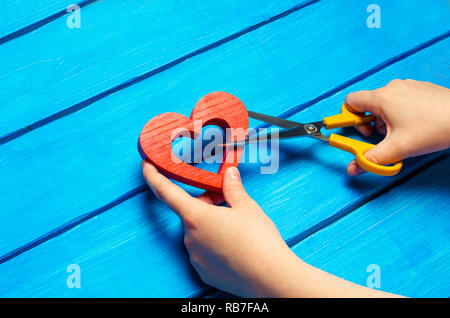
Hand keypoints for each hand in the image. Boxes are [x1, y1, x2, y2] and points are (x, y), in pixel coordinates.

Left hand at [142, 161, 399, 296]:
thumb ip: (233, 188)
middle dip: (206, 205)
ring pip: (197, 233)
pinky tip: (233, 246)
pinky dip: (213, 244)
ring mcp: (195, 257)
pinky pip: (203, 251)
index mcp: (196, 216)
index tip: (145, 165)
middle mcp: (190, 237)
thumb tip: (229, 173)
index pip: (167, 192)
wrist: (270, 276)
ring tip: (236, 228)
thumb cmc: (258, 238)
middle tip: (227, 203)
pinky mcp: (203, 272)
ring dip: (210, 225)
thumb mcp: (246, 207)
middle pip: (191, 213)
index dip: (153, 177)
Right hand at [345, 79, 449, 175]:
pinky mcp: (421, 89)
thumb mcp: (397, 149)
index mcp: (382, 98)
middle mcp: (393, 88)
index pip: (351, 101)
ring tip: (402, 134)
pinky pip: (401, 100)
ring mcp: (408, 86)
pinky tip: (415, 126)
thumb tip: (354, 168)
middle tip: (383, 138)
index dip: (349, 118)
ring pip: (385, 104)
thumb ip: (371, 159)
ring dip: (386, 120)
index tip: (358, 131)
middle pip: (369, 105)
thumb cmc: (434, 129)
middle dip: (371, 124)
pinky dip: (400, 114)